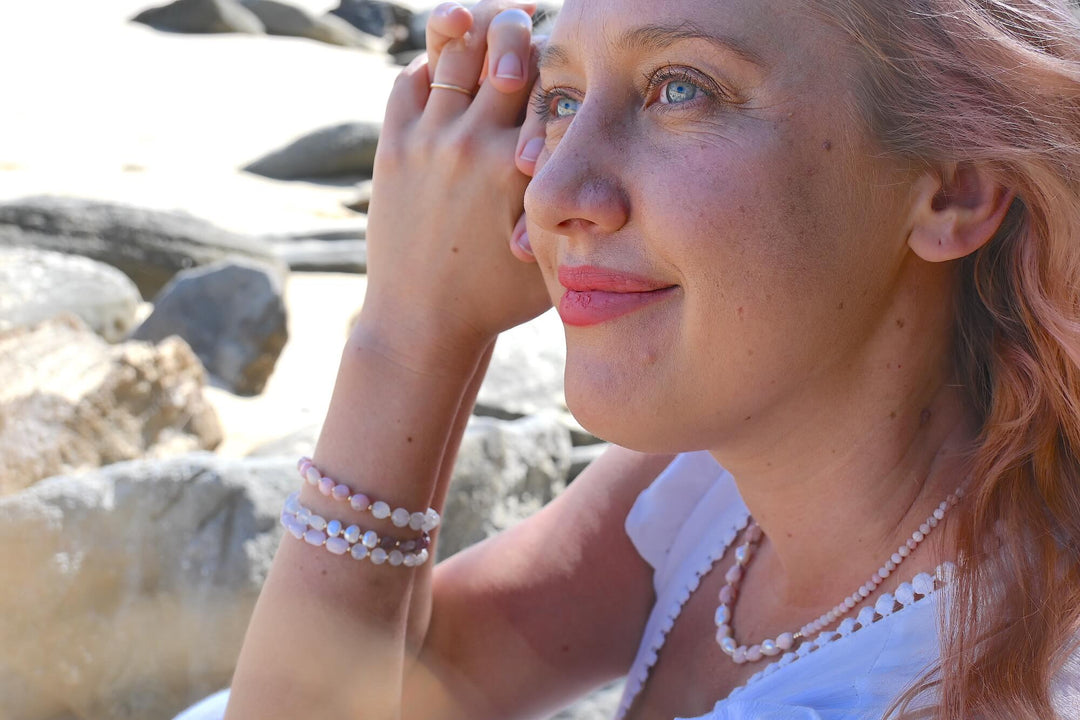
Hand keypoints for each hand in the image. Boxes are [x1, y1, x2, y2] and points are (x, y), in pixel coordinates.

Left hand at [361, 0, 551, 366]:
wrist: (422, 324)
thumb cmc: (500, 297)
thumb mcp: (556, 250)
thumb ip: (577, 200)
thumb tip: (608, 163)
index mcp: (520, 165)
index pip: (549, 76)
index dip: (560, 55)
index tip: (566, 51)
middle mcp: (472, 143)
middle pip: (502, 44)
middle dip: (515, 25)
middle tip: (521, 19)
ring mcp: (427, 142)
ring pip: (452, 50)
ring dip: (471, 30)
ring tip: (484, 24)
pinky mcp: (392, 149)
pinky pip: (409, 80)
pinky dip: (429, 64)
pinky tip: (447, 68)